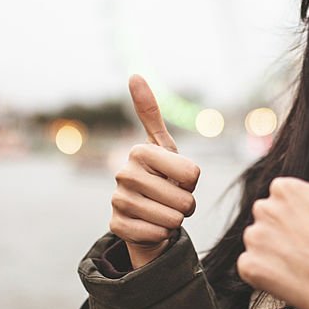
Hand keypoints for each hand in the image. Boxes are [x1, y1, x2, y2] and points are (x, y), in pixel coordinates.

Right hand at [109, 74, 200, 268]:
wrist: (142, 212)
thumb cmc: (159, 176)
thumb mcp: (163, 146)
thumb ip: (150, 112)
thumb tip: (134, 74)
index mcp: (140, 151)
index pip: (192, 174)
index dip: (193, 182)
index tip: (177, 177)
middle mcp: (124, 173)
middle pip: (184, 200)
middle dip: (186, 204)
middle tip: (171, 198)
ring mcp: (118, 200)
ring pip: (171, 220)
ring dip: (174, 220)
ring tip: (162, 211)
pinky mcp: (116, 226)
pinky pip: (156, 234)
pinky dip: (160, 234)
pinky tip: (151, 226)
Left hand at [237, 107, 308, 308]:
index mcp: (286, 187)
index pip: (283, 199)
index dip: (303, 215)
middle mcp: (264, 209)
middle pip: (269, 218)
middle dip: (287, 231)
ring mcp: (255, 240)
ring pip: (260, 242)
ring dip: (276, 253)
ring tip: (305, 262)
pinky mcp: (248, 268)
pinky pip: (252, 267)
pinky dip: (267, 274)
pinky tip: (291, 277)